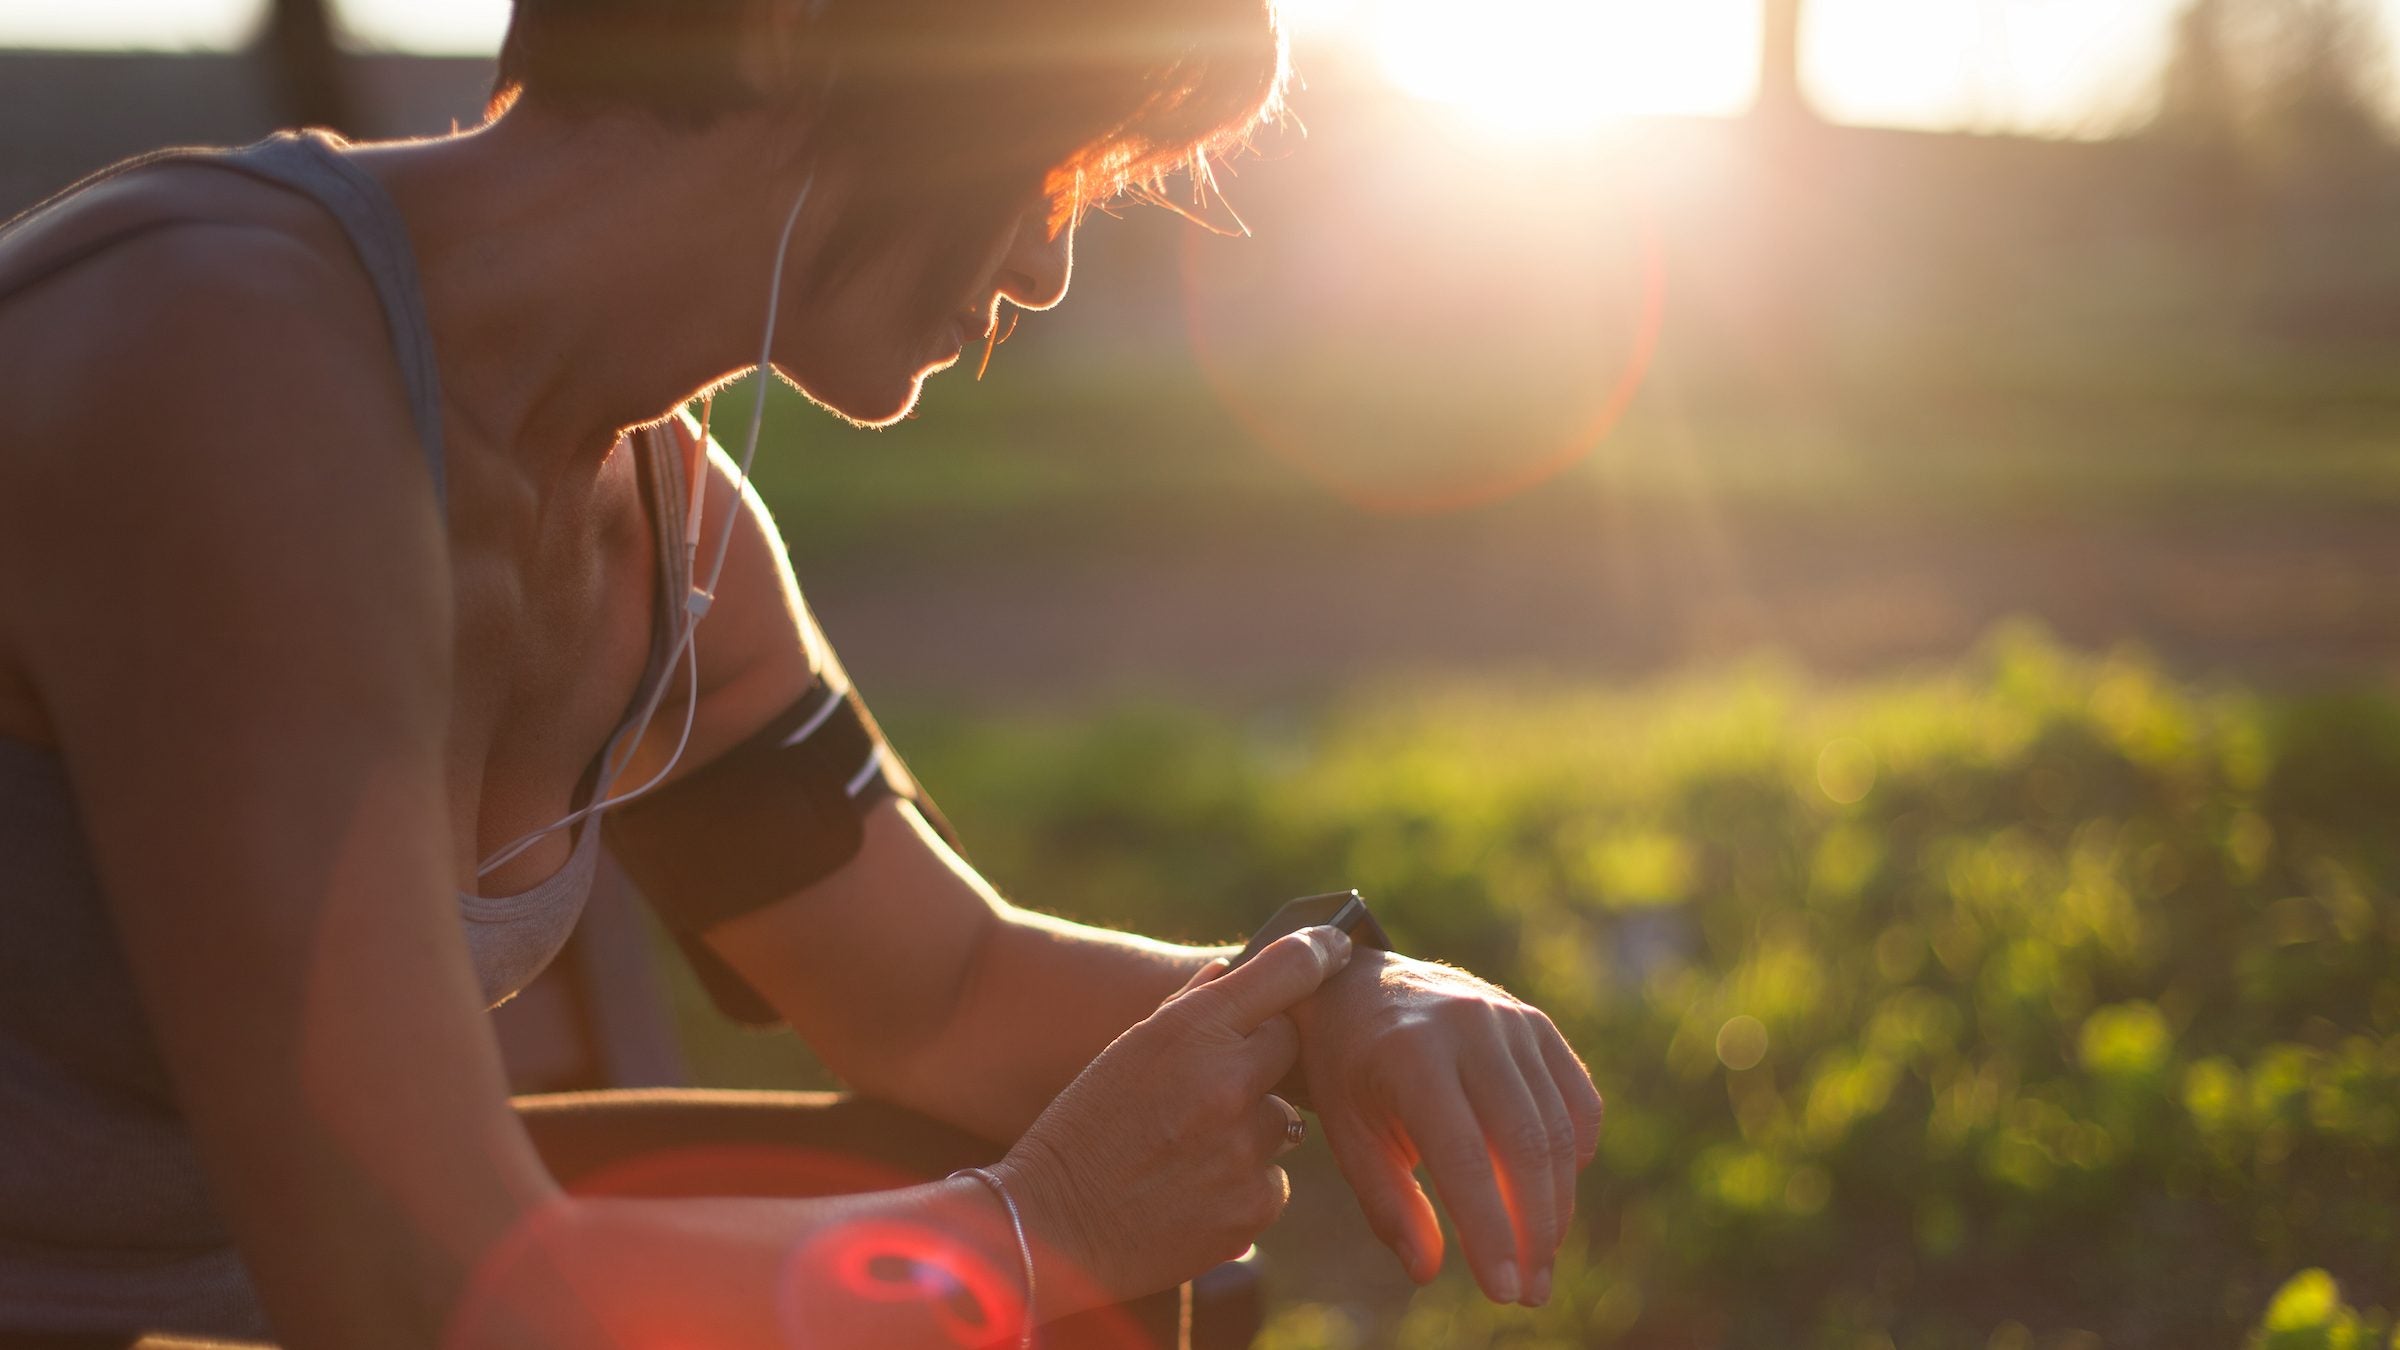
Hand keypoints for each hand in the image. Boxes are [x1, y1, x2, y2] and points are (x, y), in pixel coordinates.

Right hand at [997, 926, 1352, 1315]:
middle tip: (1206, 1088)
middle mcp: (1227, 1082)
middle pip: (1288, 1047)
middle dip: (1259, 1059)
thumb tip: (1233, 973)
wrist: (1048, 1233)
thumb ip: (1185, 1010)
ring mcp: (1244, 1149)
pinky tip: (1191, 1192)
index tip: (1338, 946)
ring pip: (1281, 1120)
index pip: (1284, 972)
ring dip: (1248, 1129)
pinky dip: (1243, 1184)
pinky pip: (1273, 1179)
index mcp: (1190, 1032)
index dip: (1318, 953)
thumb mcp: (1123, 1053)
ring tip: (1185, 1153)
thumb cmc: (1079, 1133)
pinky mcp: (1254, 1206)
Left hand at [1290, 950, 1603, 1306]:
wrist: (1360, 986)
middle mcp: (1468, 1028)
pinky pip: (1579, 1099)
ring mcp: (1510, 1021)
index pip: (1464, 1156)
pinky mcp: (1537, 1024)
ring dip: (1559, 1205)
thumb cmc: (1349, 1072)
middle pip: (1525, 1145)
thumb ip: (1388, 1202)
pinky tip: (1557, 1193)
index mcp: (1410, 1054)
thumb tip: (1428, 1270)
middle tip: (1531, 1292)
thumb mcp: (1350, 1134)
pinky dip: (1576, 1153)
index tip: (1503, 1290)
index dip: (1490, 1229)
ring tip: (1542, 1261)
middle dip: (1535, 1230)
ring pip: (1559, 1128)